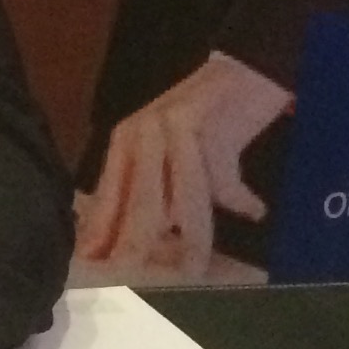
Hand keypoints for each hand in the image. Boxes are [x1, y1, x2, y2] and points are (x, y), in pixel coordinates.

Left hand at [77, 51, 292, 273]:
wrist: (247, 67)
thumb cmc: (211, 120)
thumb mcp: (175, 156)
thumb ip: (159, 197)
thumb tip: (141, 251)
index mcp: (126, 144)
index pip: (108, 198)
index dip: (101, 235)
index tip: (95, 270)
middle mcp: (140, 134)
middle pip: (138, 203)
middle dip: (136, 246)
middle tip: (134, 280)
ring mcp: (169, 127)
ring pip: (180, 198)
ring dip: (192, 237)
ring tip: (196, 266)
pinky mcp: (203, 121)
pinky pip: (219, 177)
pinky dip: (238, 198)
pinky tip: (253, 210)